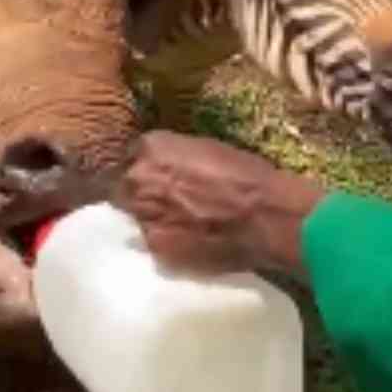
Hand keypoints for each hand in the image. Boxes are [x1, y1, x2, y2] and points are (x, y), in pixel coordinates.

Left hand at [109, 131, 327, 277]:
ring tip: (178, 224)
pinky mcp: (154, 244)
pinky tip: (185, 241)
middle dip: (139, 193)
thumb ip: (175, 157)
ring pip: (134, 215)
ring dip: (149, 218)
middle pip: (123, 186)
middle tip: (165, 203)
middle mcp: (138, 178)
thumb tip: (164, 167)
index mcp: (152, 147)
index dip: (147, 169)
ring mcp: (142, 213)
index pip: (132, 157)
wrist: (267, 218)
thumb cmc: (248, 177)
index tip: (158, 177)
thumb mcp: (208, 150)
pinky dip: (163, 240)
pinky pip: (149, 240)